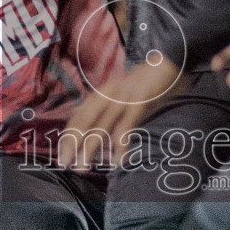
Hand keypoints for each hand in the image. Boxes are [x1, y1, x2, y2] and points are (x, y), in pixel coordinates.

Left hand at [61, 58, 182, 170]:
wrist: (168, 62)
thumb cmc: (146, 83)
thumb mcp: (123, 96)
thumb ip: (110, 111)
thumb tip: (99, 131)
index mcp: (102, 94)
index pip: (78, 117)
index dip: (68, 136)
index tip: (61, 155)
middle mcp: (108, 94)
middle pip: (84, 122)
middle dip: (72, 144)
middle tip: (65, 164)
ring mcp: (123, 97)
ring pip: (100, 126)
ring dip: (89, 148)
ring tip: (83, 167)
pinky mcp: (139, 100)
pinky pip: (125, 126)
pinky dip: (119, 144)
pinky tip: (118, 159)